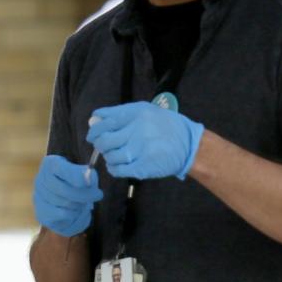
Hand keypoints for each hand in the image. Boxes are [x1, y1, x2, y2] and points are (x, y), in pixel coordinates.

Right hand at [33, 155, 102, 236]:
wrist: (63, 199)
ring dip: (80, 204)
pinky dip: (75, 214)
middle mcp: (40, 180)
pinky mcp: (42, 214)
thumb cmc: (75, 182)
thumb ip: (86, 174)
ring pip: (66, 203)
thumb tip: (90, 178)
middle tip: (98, 195)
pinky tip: (77, 211)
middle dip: (85, 194)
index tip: (89, 183)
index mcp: (50, 164)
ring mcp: (39, 198)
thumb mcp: (82, 172)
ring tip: (84, 202)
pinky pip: (63, 215)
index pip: (60, 168)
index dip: (75, 176)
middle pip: (64, 189)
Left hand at [87, 102, 203, 179]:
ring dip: (108, 156)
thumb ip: (120, 112)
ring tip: (113, 154)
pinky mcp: (142, 167)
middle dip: (99, 144)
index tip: (93, 134)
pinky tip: (117, 165)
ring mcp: (140, 151)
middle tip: (102, 145)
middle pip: (105, 140)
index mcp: (136, 115)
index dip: (95, 129)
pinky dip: (113, 168)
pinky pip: (118, 170)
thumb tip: (96, 118)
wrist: (189, 145)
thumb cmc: (165, 125)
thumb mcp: (145, 110)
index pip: (106, 122)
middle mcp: (137, 131)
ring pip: (110, 156)